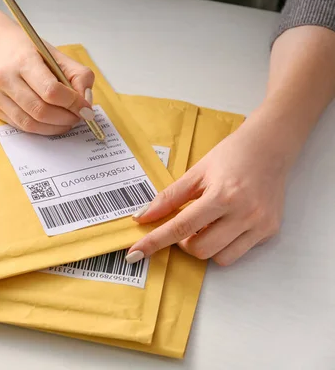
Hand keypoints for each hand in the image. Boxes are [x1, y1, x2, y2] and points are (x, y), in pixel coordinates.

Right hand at [0, 27, 94, 134]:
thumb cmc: (28, 50)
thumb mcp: (56, 54)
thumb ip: (78, 75)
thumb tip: (86, 103)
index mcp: (23, 60)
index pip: (51, 91)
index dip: (72, 103)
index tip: (86, 109)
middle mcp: (5, 78)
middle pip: (41, 111)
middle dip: (65, 118)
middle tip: (78, 117)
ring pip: (30, 123)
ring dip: (55, 128)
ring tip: (67, 121)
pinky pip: (21, 126)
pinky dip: (41, 128)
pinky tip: (51, 122)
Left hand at [127, 117, 290, 265]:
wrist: (270, 147)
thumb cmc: (231, 156)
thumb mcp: (195, 172)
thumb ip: (168, 198)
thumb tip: (142, 217)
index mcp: (222, 195)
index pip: (180, 227)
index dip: (155, 242)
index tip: (136, 253)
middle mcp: (244, 213)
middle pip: (200, 249)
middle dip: (184, 243)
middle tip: (186, 224)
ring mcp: (260, 225)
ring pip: (220, 258)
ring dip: (206, 246)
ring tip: (208, 224)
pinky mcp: (270, 231)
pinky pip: (239, 252)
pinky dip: (225, 244)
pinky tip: (227, 223)